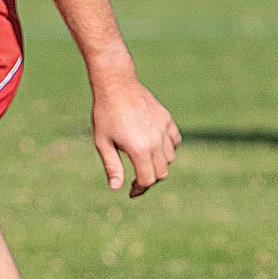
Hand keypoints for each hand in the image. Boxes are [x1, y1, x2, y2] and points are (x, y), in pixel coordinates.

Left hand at [91, 70, 180, 196]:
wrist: (116, 85)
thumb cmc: (105, 114)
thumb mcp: (102, 143)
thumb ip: (112, 167)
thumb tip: (117, 189)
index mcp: (139, 149)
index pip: (147, 180)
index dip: (139, 189)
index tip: (131, 192)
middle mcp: (156, 141)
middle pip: (161, 172)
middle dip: (149, 180)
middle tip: (136, 181)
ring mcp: (164, 129)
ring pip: (170, 158)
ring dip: (158, 165)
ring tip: (142, 163)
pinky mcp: (167, 120)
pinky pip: (175, 141)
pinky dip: (168, 149)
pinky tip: (154, 147)